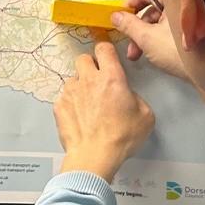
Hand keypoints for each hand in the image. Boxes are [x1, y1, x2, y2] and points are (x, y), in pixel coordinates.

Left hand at [55, 38, 154, 177]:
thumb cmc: (122, 137)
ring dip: (80, 86)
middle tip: (97, 81)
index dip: (106, 52)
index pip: (104, 48)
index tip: (108, 59)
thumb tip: (126, 96)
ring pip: (73, 79)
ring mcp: (70, 92)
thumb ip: (135, 98)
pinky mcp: (59, 106)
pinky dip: (70, 104)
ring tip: (88, 104)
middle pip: (83, 58)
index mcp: (111, 78)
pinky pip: (64, 97)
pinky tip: (79, 118)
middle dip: (90, 66)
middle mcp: (88, 80)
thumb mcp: (145, 116)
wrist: (94, 156)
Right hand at [109, 0, 186, 80]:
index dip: (133, 2)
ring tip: (137, 55)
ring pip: (160, 22)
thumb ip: (128, 25)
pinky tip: (152, 53)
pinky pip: (169, 30)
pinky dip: (158, 38)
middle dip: (137, 27)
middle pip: (153, 9)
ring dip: (145, 36)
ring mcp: (189, 19)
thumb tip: (114, 15)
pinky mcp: (192, 32)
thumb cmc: (178, 51)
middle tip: (129, 43)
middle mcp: (183, 5)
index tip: (122, 14)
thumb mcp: (147, 38)